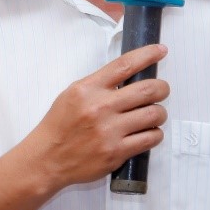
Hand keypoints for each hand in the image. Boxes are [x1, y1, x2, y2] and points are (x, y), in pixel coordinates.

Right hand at [23, 44, 168, 191]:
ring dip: (160, 113)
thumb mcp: (73, 94)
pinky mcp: (116, 152)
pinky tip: (149, 132)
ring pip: (154, 114)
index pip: (125, 65)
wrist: (47, 158)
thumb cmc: (60, 124)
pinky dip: (155, 134)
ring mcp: (110, 131)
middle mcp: (101, 107)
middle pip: (148, 89)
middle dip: (162, 88)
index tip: (161, 50)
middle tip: (162, 90)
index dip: (148, 54)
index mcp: (89, 88)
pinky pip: (150, 139)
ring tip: (155, 114)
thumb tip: (131, 75)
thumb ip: (100, 84)